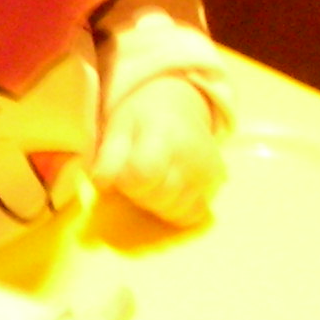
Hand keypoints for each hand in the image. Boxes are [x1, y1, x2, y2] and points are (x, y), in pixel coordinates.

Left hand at [92, 75, 224, 226]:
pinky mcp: (217, 183)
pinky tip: (169, 188)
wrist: (179, 105)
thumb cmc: (142, 117)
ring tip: (152, 178)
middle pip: (157, 198)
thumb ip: (108, 158)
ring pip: (174, 212)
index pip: (142, 175)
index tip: (122, 169)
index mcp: (164, 134)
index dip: (125, 180)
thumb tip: (102, 185)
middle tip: (134, 172)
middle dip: (138, 193)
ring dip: (155, 204)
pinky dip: (175, 208)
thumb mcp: (118, 128)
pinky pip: (191, 214)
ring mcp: (209, 170)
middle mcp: (193, 155)